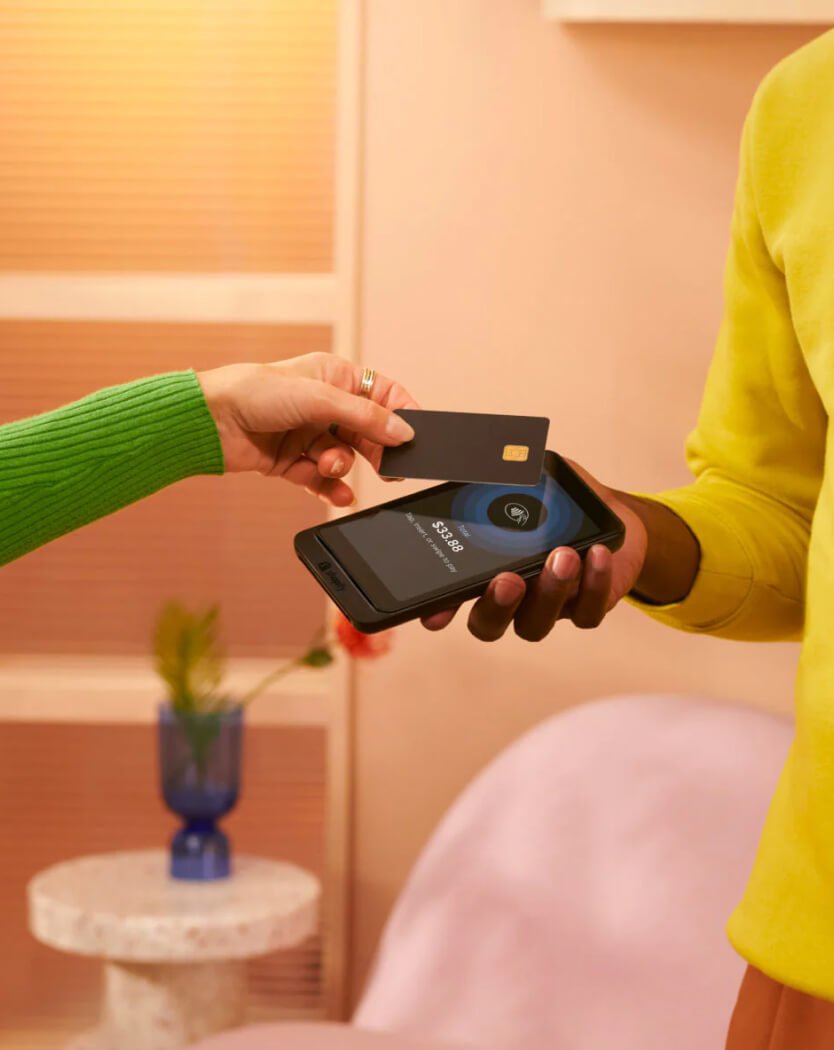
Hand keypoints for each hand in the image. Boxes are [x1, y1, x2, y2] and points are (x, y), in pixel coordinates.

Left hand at [198, 354, 417, 505]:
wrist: (208, 422)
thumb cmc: (253, 392)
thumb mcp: (319, 398)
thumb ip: (366, 417)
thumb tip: (404, 431)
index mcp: (334, 376)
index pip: (383, 394)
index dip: (401, 414)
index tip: (414, 436)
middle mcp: (324, 405)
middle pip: (367, 432)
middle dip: (376, 450)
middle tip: (387, 469)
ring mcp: (308, 434)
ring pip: (345, 457)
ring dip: (341, 466)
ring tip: (328, 465)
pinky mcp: (292, 462)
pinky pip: (322, 480)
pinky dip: (330, 488)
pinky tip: (338, 495)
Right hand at [422, 462, 648, 640]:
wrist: (607, 512)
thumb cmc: (558, 500)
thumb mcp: (528, 480)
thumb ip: (503, 475)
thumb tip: (485, 456)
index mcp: (485, 571)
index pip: (452, 600)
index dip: (441, 610)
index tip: (436, 613)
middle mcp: (511, 597)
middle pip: (489, 624)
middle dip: (497, 605)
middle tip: (508, 579)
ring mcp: (547, 606)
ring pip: (536, 624)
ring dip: (549, 592)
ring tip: (564, 556)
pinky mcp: (586, 608)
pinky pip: (587, 613)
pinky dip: (594, 585)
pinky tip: (597, 554)